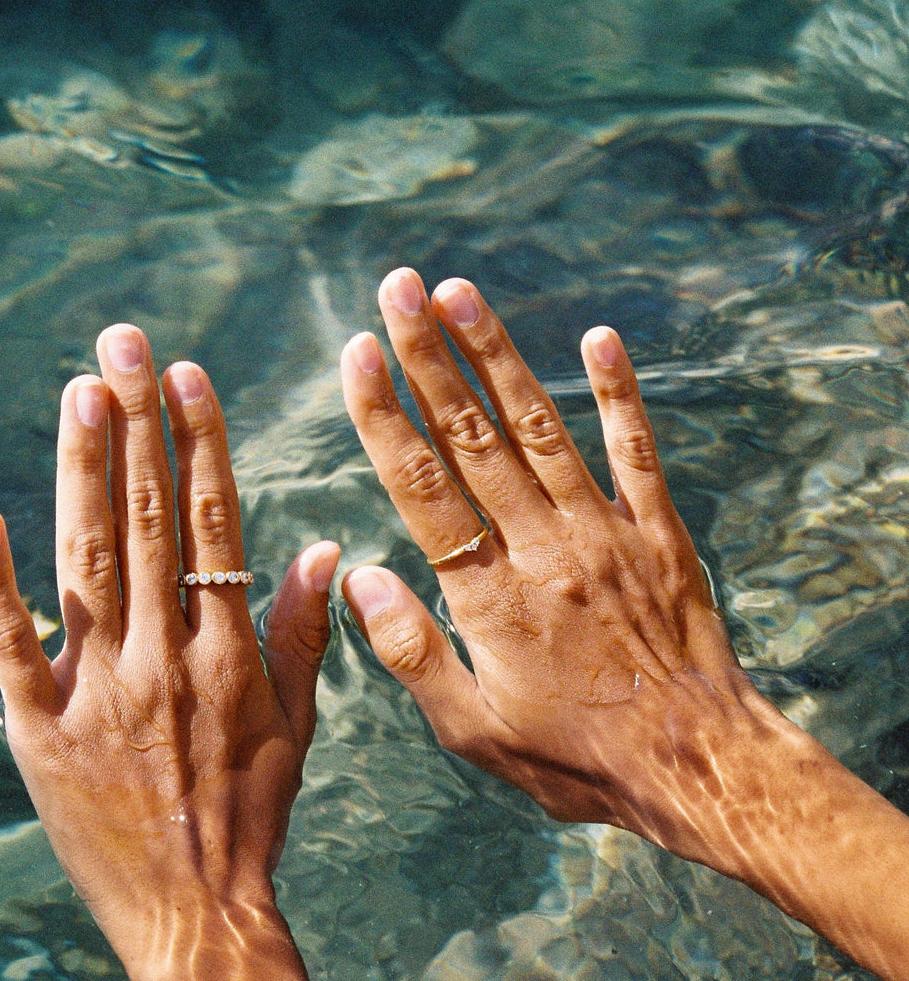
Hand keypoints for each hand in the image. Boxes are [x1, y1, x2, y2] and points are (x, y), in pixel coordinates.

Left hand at [0, 325, 336, 980]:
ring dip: (82, 472)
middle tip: (121, 347)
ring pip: (88, 562)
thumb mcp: (297, 721)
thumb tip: (321, 545)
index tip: (187, 377)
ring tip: (79, 394)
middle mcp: (163, 657)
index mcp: (228, 651)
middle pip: (145, 521)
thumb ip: (303, 630)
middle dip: (136, 425)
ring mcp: (97, 691)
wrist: (193, 907)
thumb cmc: (252, 807)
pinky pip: (13, 648)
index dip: (199, 443)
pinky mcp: (40, 729)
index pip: (212, 522)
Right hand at [339, 267, 753, 842]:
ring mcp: (604, 531)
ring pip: (540, 426)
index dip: (385, 414)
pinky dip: (618, 392)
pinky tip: (600, 337)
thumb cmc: (575, 755)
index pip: (421, 485)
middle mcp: (541, 546)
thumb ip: (410, 650)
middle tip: (400, 287)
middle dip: (430, 355)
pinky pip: (635, 450)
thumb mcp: (473, 729)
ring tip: (462, 293)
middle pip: (472, 435)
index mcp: (488, 594)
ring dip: (499, 356)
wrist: (695, 764)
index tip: (359, 351)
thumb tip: (357, 576)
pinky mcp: (658, 531)